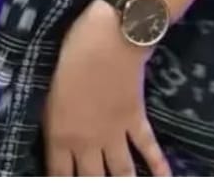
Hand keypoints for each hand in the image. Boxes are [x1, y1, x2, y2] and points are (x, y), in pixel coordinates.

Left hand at [43, 0, 170, 176]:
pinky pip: (148, 148)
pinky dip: (158, 167)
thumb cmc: (71, 52)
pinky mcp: (137, 120)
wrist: (110, 36)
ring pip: (121, 173)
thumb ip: (52, 116)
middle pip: (91, 181)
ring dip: (124, 184)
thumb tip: (54, 135)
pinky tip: (165, 179)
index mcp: (61, 133)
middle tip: (94, 188)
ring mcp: (115, 133)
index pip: (58, 175)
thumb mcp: (48, 86)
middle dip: (92, 188)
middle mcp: (88, 142)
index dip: (59, 185)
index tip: (60, 188)